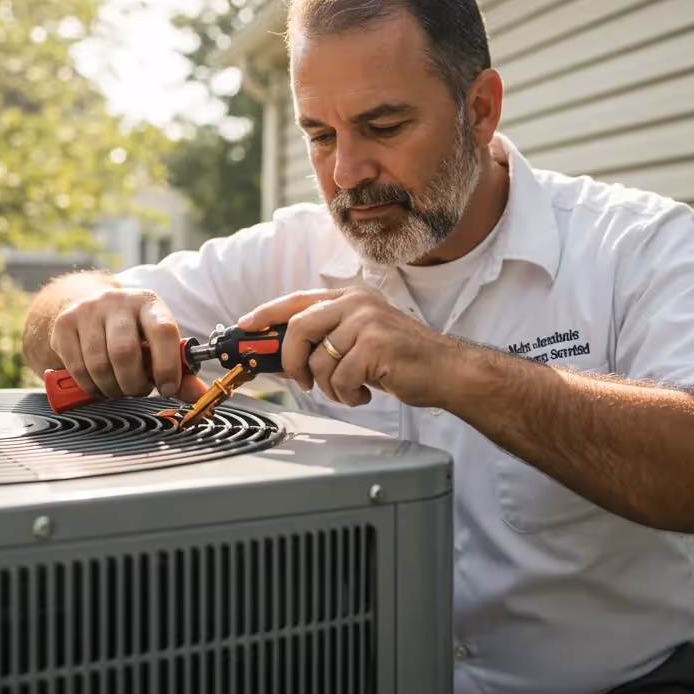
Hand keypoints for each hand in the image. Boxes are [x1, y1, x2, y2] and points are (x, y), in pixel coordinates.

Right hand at [49, 287, 207, 402]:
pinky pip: (78, 368)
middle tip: (139, 389)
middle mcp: (117, 301)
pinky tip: (100, 384)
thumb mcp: (157, 342)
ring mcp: (88, 311)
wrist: (88, 307)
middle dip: (134, 383)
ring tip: (120, 387)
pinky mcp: (64, 325)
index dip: (167, 366)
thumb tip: (202, 397)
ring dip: (112, 388)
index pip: (163, 331)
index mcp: (148, 303)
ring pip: (99, 364)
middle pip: (124, 352)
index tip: (167, 388)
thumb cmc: (132, 331)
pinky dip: (91, 386)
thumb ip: (180, 371)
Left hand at [237, 286, 460, 407]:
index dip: (267, 313)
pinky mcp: (375, 346)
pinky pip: (338, 379)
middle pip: (298, 329)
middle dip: (292, 362)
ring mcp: (367, 322)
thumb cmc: (402, 360)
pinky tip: (364, 392)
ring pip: (318, 361)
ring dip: (328, 387)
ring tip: (350, 389)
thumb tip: (283, 356)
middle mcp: (357, 303)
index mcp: (351, 298)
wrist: (446, 371)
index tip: (247, 326)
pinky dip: (346, 395)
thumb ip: (327, 339)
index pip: (298, 301)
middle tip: (302, 382)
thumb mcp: (361, 340)